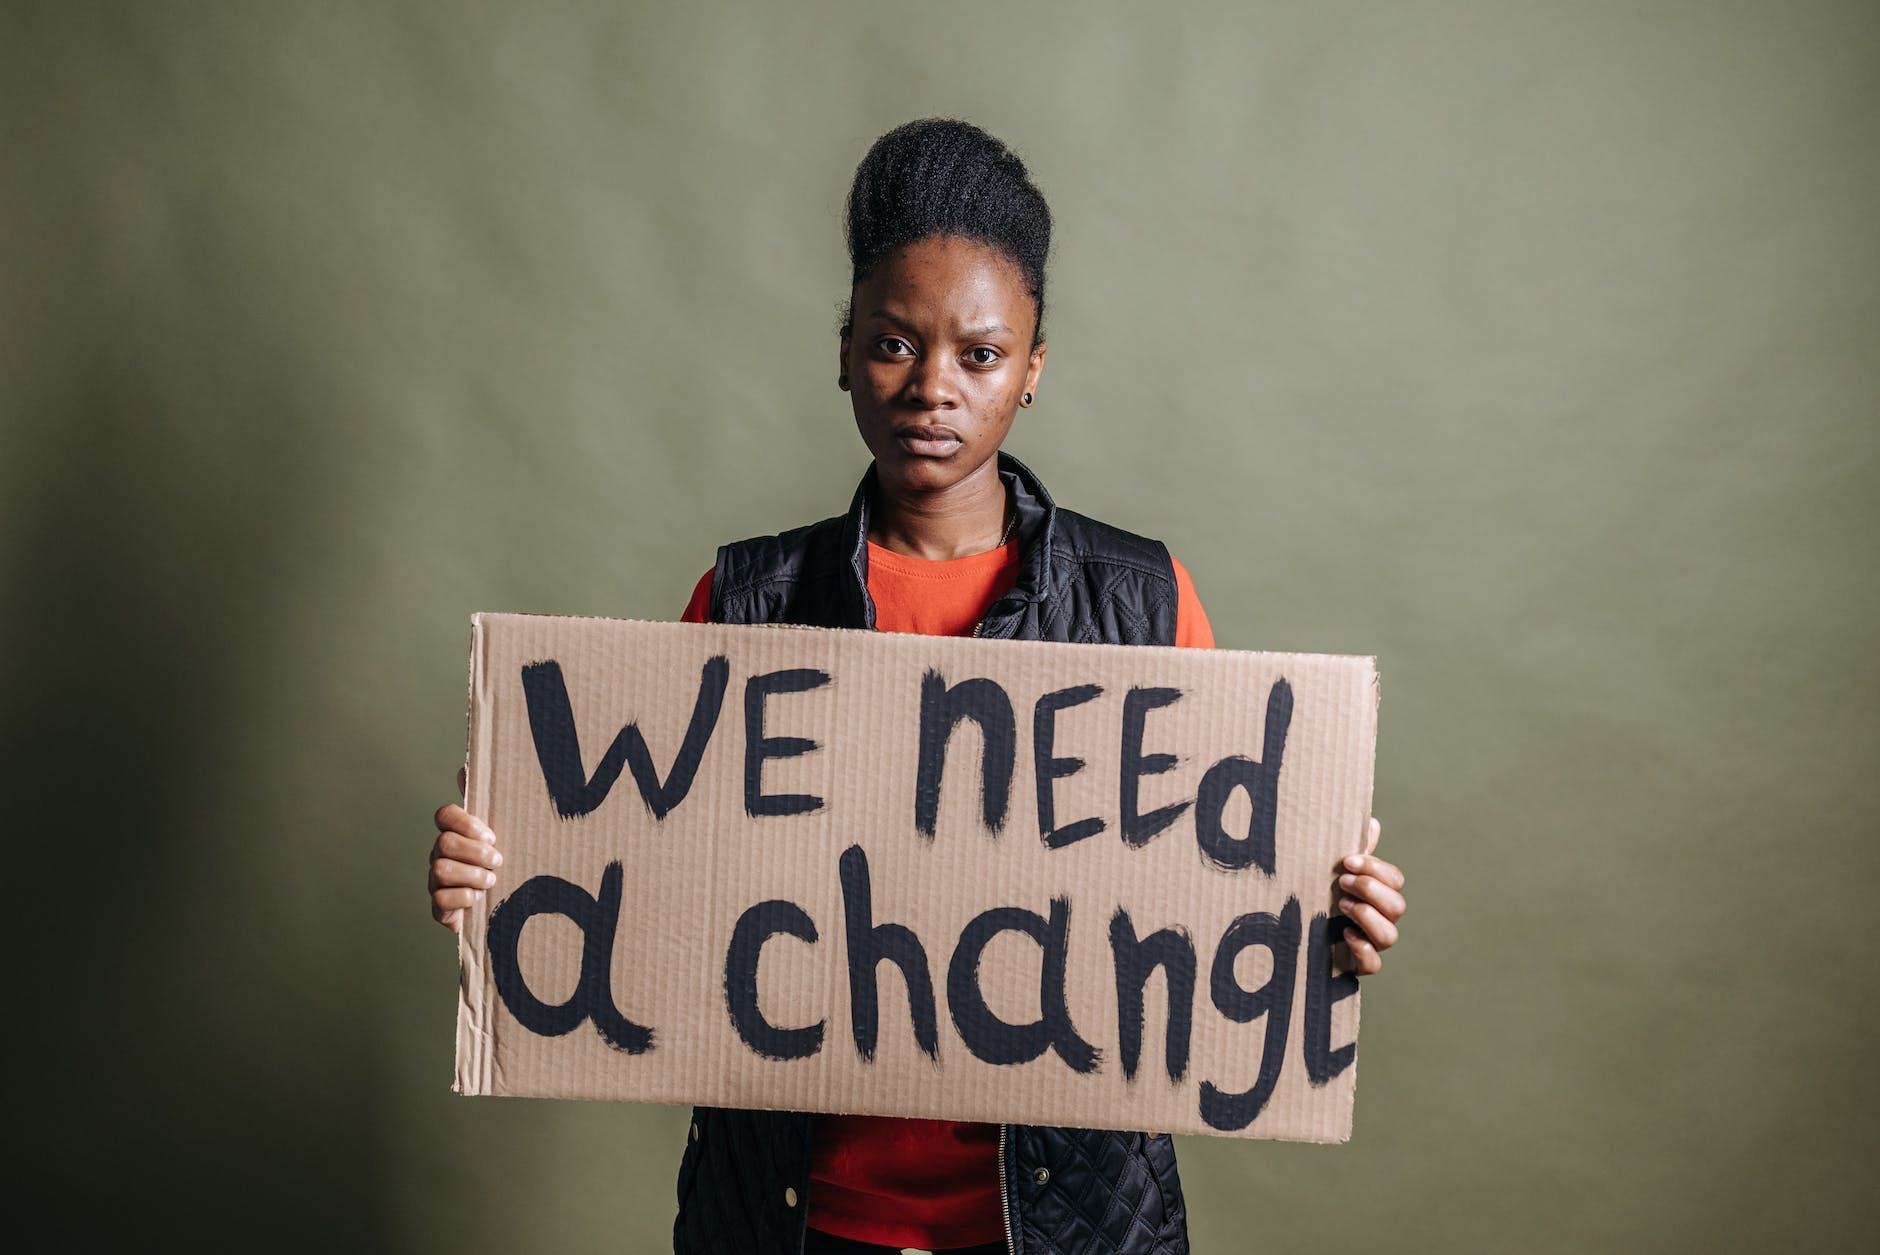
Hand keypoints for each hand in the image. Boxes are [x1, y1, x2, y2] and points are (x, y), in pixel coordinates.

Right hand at [429, 780, 502, 932]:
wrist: (505, 903)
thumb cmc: (502, 863)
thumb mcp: (502, 831)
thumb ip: (486, 802)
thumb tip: (465, 766)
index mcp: (455, 833)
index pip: (444, 815)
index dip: (465, 823)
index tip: (491, 835)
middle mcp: (440, 854)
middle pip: (445, 843)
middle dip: (476, 853)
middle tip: (498, 861)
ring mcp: (436, 880)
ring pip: (441, 870)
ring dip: (473, 875)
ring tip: (491, 880)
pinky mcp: (439, 907)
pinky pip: (440, 899)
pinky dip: (464, 899)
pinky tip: (478, 899)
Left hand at [1334, 816, 1404, 975]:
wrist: (1297, 933)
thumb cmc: (1322, 896)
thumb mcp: (1335, 872)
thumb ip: (1355, 851)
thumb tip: (1372, 823)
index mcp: (1379, 894)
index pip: (1395, 879)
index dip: (1375, 869)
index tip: (1347, 860)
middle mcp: (1381, 919)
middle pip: (1397, 906)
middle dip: (1370, 889)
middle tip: (1342, 882)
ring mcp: (1372, 943)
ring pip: (1390, 935)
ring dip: (1367, 916)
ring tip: (1342, 905)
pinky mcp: (1359, 965)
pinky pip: (1374, 964)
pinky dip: (1364, 949)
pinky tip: (1345, 934)